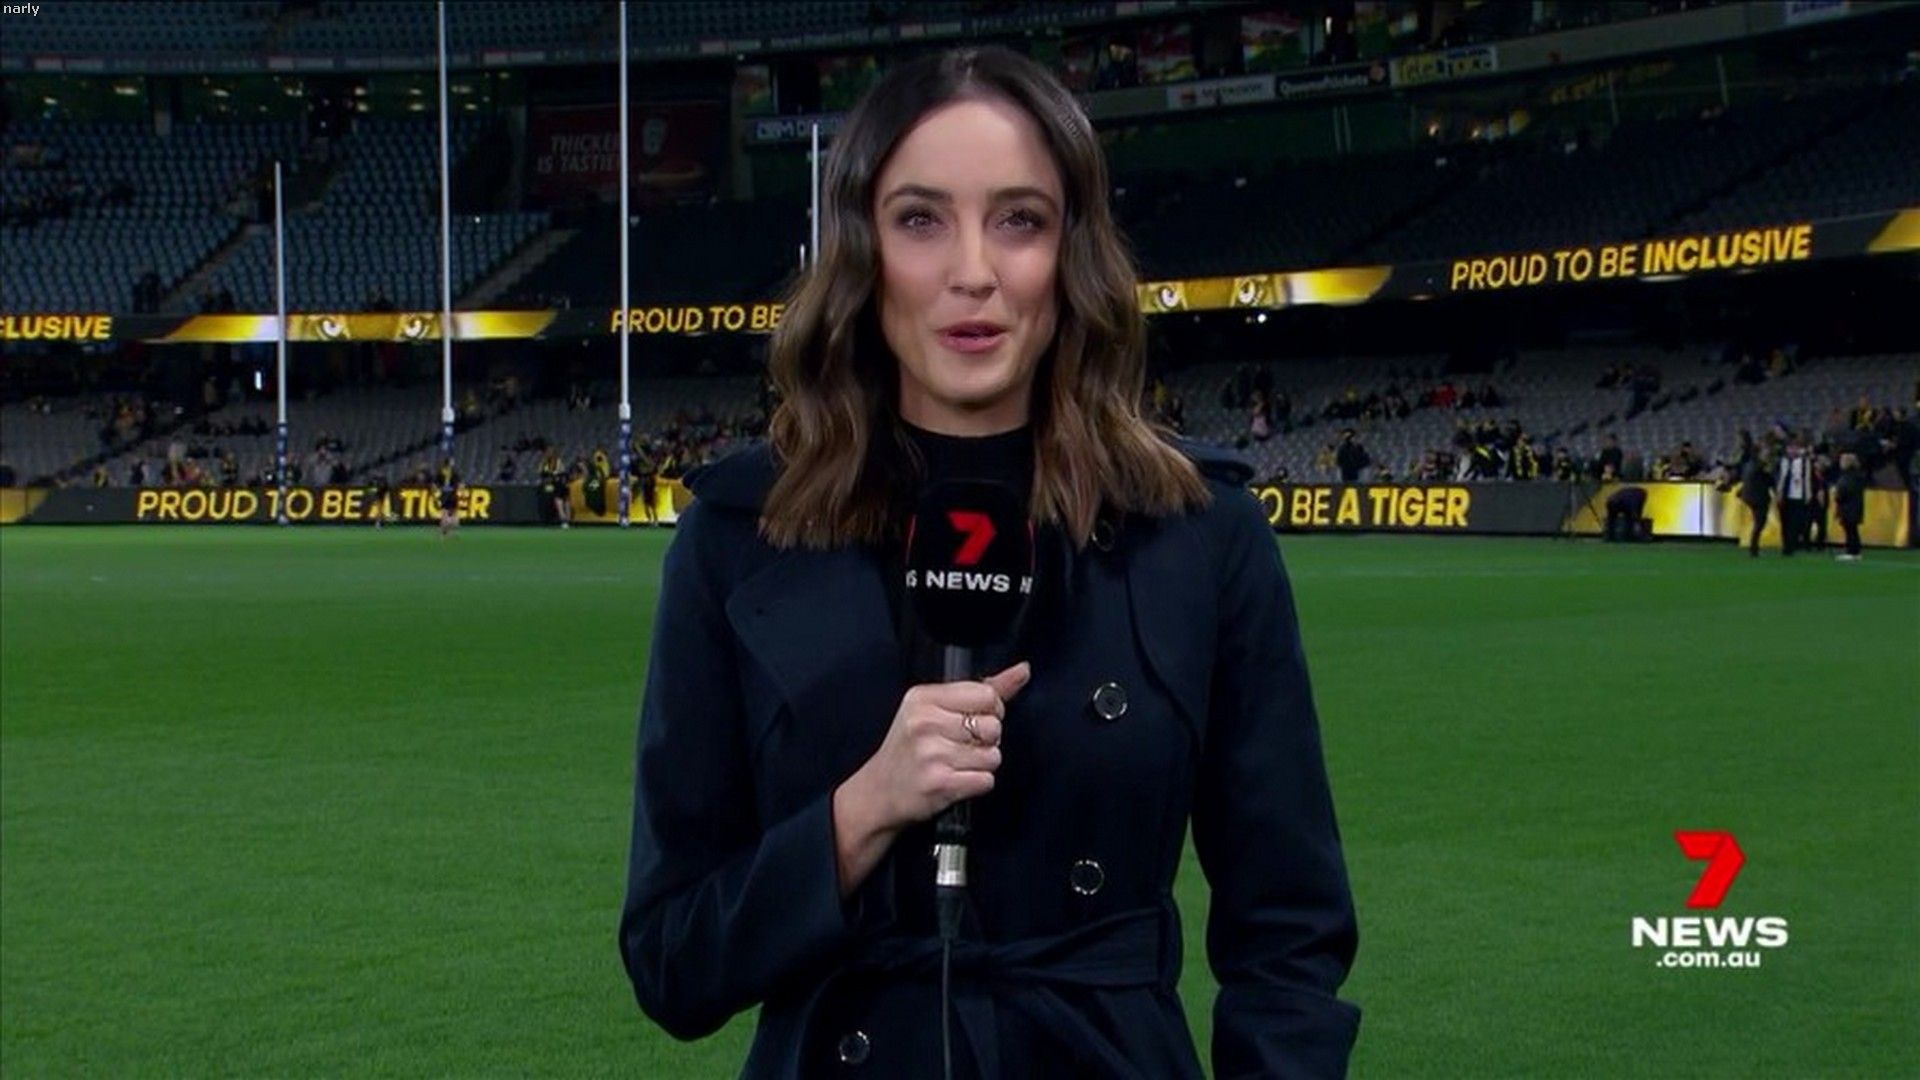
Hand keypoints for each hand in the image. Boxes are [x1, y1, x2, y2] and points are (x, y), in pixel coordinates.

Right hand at [829, 662, 1030, 896]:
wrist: (878, 794)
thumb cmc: (910, 749)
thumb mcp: (934, 710)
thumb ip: (981, 690)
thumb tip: (1024, 669)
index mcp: (923, 698)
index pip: (986, 695)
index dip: (991, 711)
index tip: (974, 721)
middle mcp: (924, 722)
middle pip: (993, 727)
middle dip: (987, 741)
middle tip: (961, 747)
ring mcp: (931, 754)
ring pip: (993, 756)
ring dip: (982, 765)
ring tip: (956, 765)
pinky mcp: (939, 784)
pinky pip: (986, 781)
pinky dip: (977, 784)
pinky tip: (956, 781)